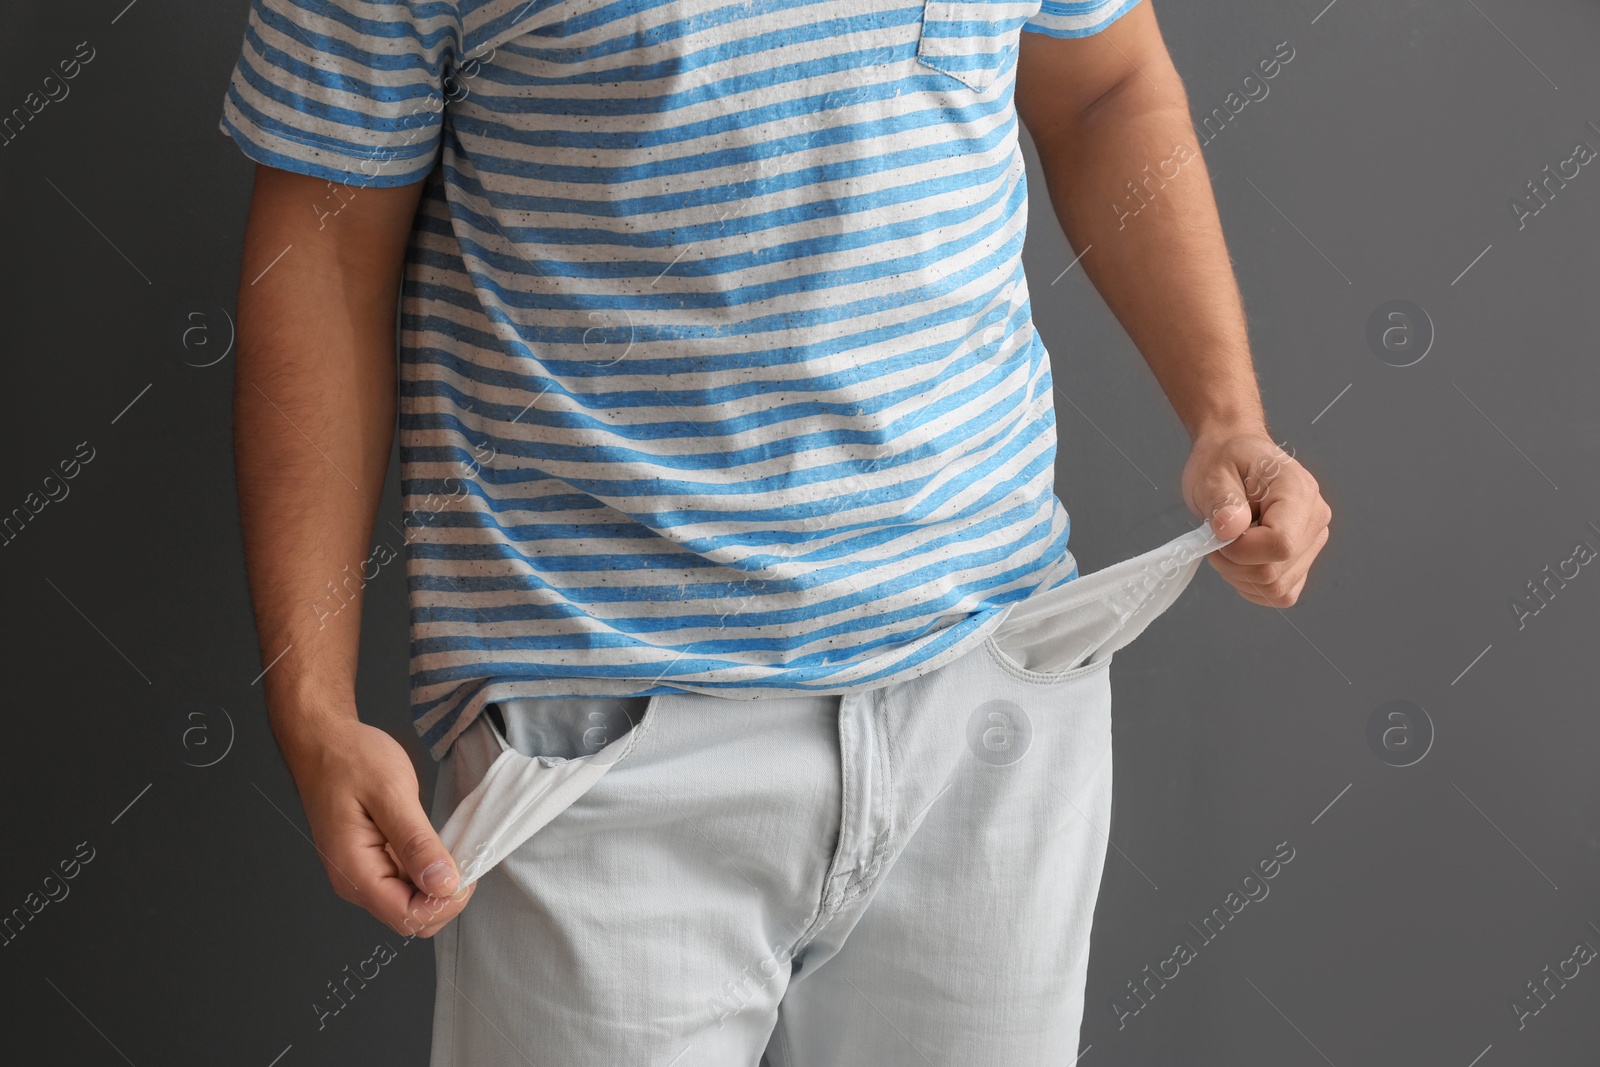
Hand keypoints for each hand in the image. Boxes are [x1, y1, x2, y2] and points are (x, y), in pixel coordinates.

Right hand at [280, 714, 475, 937]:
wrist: (323, 741)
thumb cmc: (350, 759)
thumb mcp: (391, 793)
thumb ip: (417, 843)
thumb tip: (443, 884)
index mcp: (354, 871)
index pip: (406, 917)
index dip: (443, 903)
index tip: (467, 871)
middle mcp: (354, 882)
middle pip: (410, 918)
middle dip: (444, 897)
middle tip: (464, 857)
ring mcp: (361, 874)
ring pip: (410, 902)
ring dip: (437, 884)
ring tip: (452, 847)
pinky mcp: (370, 862)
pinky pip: (404, 882)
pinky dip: (427, 871)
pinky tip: (436, 845)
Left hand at [1180, 427, 1331, 607]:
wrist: (1233, 456)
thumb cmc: (1225, 461)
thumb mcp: (1213, 474)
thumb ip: (1222, 502)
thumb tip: (1229, 531)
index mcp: (1299, 492)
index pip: (1281, 544)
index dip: (1242, 550)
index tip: (1219, 533)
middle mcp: (1314, 520)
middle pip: (1276, 572)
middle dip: (1234, 565)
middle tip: (1216, 538)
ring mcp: (1312, 543)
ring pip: (1277, 589)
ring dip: (1240, 576)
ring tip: (1228, 544)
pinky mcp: (1302, 561)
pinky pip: (1281, 594)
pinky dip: (1252, 586)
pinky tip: (1240, 560)